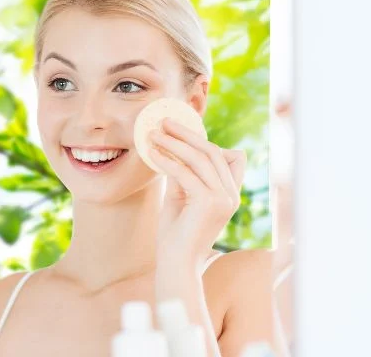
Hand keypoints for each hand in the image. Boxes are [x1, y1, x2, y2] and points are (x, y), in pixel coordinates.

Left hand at [148, 118, 245, 270]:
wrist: (176, 263)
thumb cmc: (175, 234)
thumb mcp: (181, 197)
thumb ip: (183, 175)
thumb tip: (171, 149)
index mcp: (230, 193)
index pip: (230, 156)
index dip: (206, 141)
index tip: (181, 130)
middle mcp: (232, 195)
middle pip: (213, 152)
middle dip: (187, 134)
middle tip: (163, 122)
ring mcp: (224, 199)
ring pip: (201, 159)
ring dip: (175, 142)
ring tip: (153, 134)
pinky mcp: (210, 203)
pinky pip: (187, 173)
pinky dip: (169, 160)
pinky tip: (153, 153)